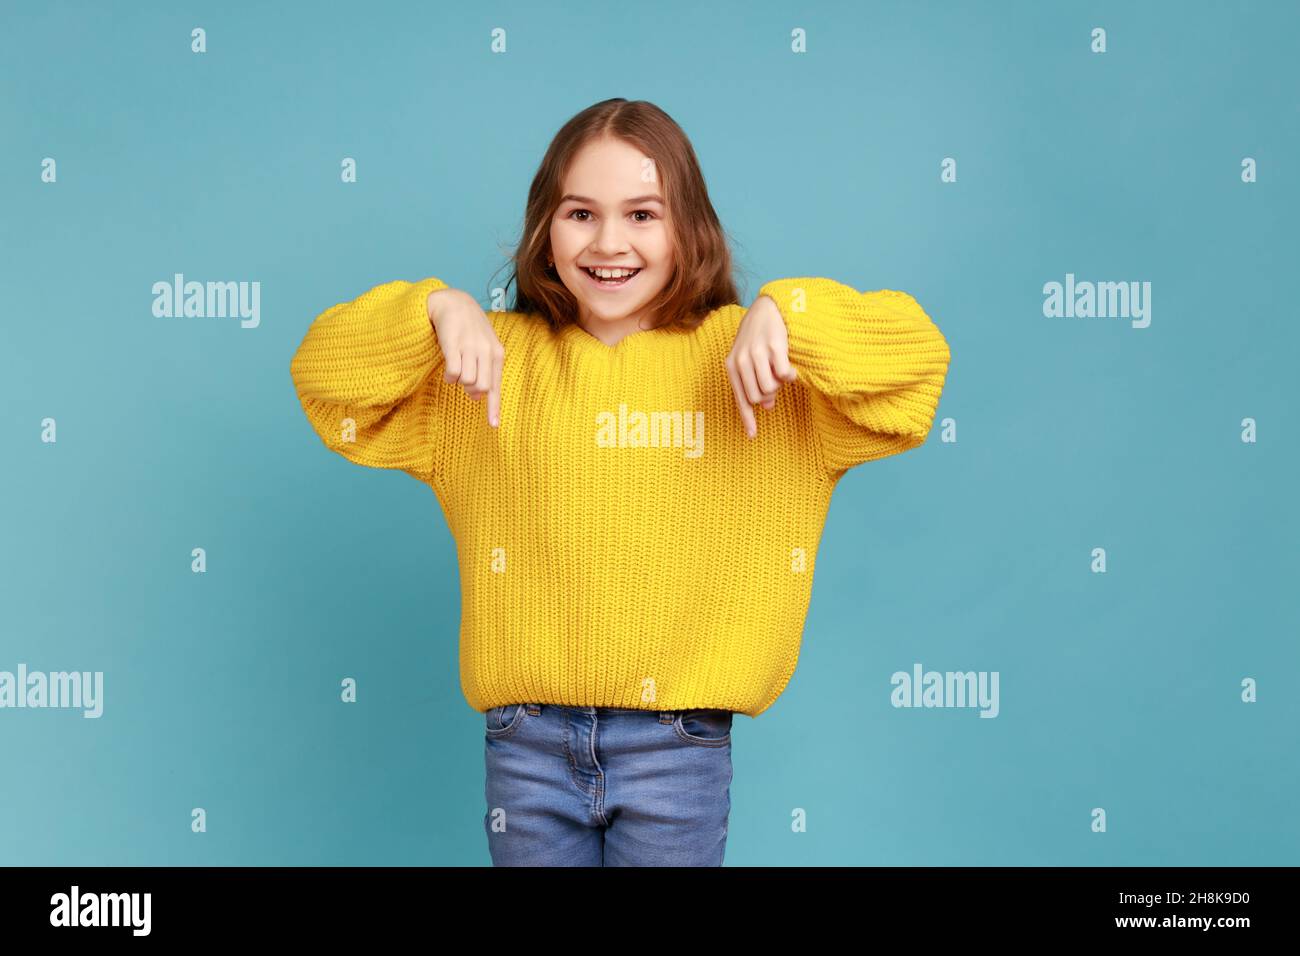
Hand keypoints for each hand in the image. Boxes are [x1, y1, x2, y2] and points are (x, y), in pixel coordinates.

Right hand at [427, 288, 503, 426]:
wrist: (453, 302)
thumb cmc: (470, 329)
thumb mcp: (484, 348)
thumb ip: (484, 370)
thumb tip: (478, 396)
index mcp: (497, 353)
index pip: (496, 385)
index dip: (494, 407)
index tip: (493, 425)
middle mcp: (486, 350)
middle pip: (481, 387)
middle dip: (471, 391)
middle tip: (464, 383)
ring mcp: (470, 347)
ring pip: (467, 381)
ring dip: (458, 382)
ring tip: (455, 370)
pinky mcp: (453, 344)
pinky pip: (453, 373)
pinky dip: (449, 377)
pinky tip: (448, 370)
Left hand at [726, 294, 797, 437]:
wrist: (768, 308)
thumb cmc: (758, 338)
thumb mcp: (750, 361)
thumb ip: (755, 383)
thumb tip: (767, 406)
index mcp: (732, 365)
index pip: (740, 399)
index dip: (747, 419)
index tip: (752, 436)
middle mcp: (741, 360)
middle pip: (757, 397)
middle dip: (769, 395)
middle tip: (775, 382)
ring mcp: (757, 353)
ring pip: (770, 388)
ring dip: (779, 385)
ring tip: (780, 373)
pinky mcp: (774, 347)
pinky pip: (784, 375)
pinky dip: (789, 376)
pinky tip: (790, 369)